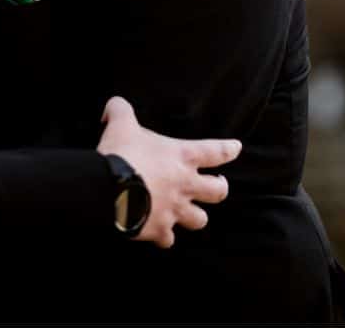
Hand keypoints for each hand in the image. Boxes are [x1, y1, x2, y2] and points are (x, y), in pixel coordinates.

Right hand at [96, 95, 239, 247]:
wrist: (108, 189)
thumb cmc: (121, 155)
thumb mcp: (121, 124)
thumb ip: (121, 111)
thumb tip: (114, 105)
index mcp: (181, 157)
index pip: (215, 151)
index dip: (228, 149)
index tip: (236, 148)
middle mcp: (185, 184)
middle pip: (218, 191)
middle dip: (220, 189)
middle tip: (217, 185)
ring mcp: (175, 209)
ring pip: (200, 220)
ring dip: (196, 216)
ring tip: (191, 213)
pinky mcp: (160, 229)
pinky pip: (168, 239)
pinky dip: (164, 237)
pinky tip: (160, 234)